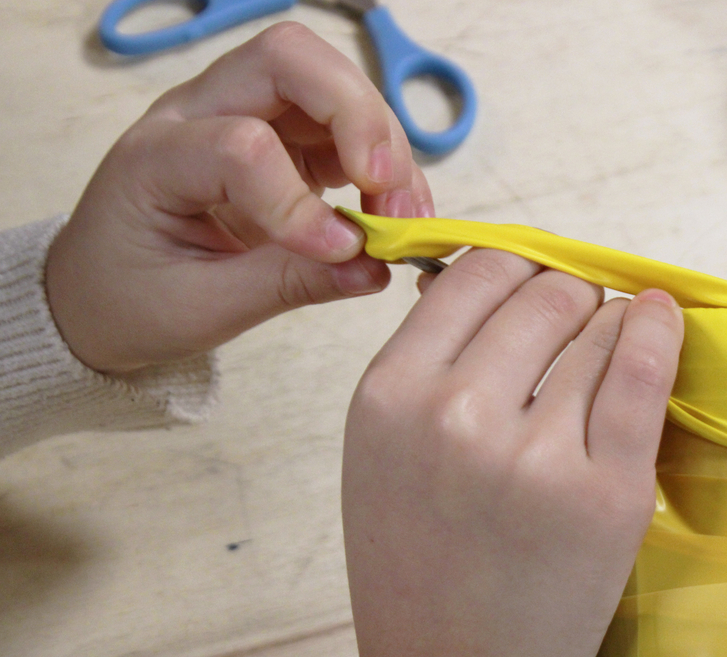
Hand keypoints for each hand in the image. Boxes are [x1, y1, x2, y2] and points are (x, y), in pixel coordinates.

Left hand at [45, 22, 432, 373]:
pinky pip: (348, 127)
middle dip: (357, 115)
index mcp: (156, 156)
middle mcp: (200, 113)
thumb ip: (287, 284)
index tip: (340, 253)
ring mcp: (247, 117)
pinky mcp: (286, 141)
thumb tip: (372, 268)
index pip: (241, 145)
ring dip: (383, 142)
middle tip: (387, 190)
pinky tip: (396, 213)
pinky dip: (385, 164)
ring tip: (403, 218)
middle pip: (290, 59)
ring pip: (330, 82)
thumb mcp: (202, 308)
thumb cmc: (133, 298)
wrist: (104, 295)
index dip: (300, 198)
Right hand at [342, 249, 684, 656]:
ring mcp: (535, 454)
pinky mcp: (607, 490)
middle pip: (543, 294)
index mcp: (390, 395)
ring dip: (609, 327)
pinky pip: (643, 373)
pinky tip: (660, 318)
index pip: (476, 275)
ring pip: (597, 330)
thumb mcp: (385, 448)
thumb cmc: (422, 559)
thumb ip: (428, 360)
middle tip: (576, 321)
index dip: (518, 266)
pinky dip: (658, 332)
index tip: (537, 280)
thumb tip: (492, 274)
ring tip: (603, 356)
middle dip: (568, 296)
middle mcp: (456, 415)